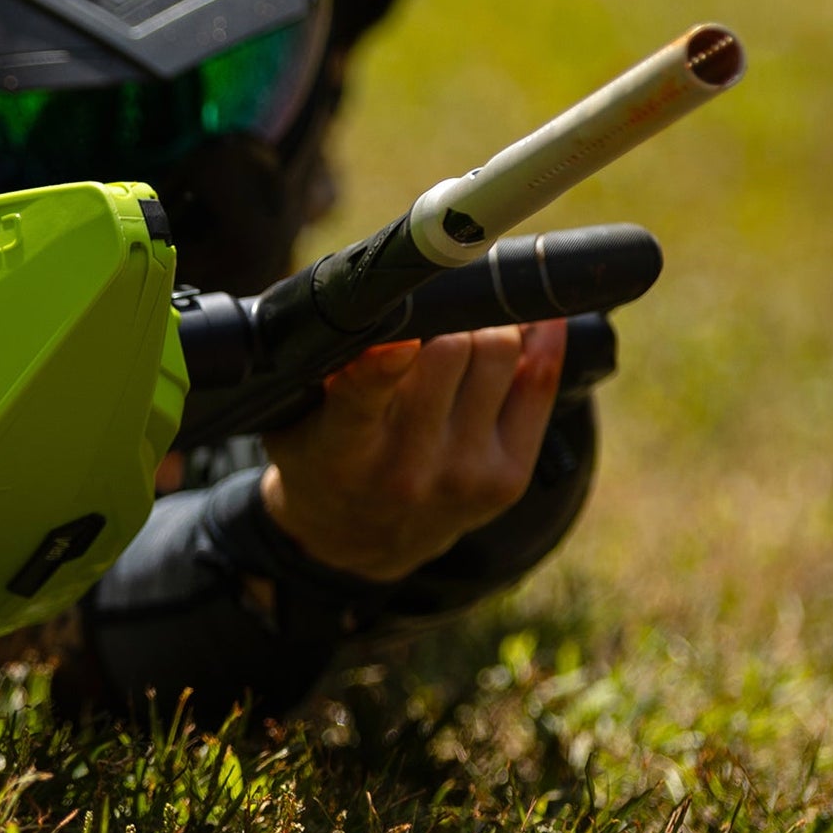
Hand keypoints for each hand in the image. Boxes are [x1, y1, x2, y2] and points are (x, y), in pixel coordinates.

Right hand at [258, 319, 567, 582]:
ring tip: (466, 322)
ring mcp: (463, 475)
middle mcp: (406, 467)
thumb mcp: (293, 417)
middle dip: (443, 314)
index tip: (396, 336)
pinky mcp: (507, 480)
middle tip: (434, 302)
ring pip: (497, 352)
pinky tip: (530, 321)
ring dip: (484, 325)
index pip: (364, 396)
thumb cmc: (322, 454)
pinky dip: (537, 343)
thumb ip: (319, 365)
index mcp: (341, 449)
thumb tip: (364, 295)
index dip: (384, 363)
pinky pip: (539, 384)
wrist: (359, 537)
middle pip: (449, 350)